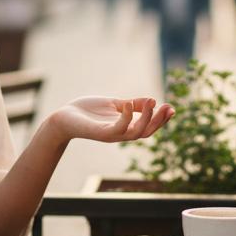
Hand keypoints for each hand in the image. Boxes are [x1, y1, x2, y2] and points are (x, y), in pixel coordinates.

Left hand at [44, 96, 173, 143]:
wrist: (63, 117)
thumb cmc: (87, 111)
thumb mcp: (114, 104)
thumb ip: (131, 104)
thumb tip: (151, 100)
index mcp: (125, 127)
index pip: (148, 127)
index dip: (161, 119)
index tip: (172, 108)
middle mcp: (120, 133)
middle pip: (147, 132)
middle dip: (159, 121)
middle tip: (167, 107)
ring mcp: (111, 135)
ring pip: (136, 133)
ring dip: (146, 119)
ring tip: (152, 104)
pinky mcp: (100, 133)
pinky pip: (117, 129)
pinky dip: (126, 118)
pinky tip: (128, 105)